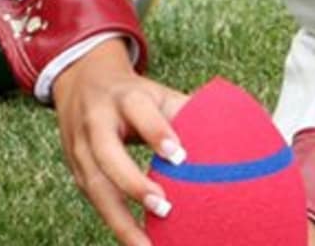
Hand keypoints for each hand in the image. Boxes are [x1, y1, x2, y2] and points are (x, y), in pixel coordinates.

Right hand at [52, 40, 188, 245]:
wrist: (81, 83)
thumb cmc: (131, 95)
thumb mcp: (156, 94)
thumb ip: (187, 112)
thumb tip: (237, 134)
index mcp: (124, 97)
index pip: (139, 111)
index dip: (157, 133)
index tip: (179, 157)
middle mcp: (97, 122)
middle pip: (107, 153)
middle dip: (133, 182)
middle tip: (164, 207)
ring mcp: (81, 149)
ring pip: (95, 186)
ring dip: (121, 219)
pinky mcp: (77, 173)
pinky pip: (96, 202)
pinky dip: (116, 225)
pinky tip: (139, 244)